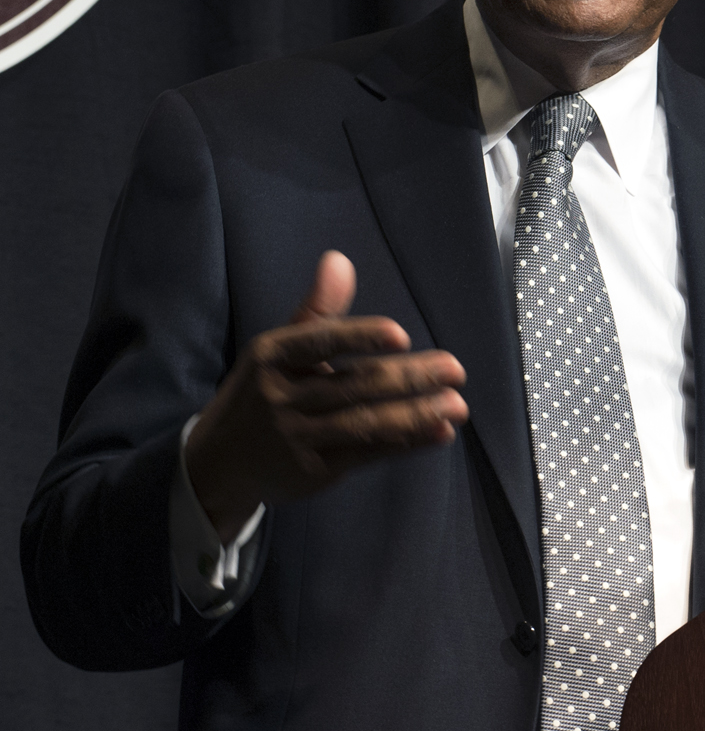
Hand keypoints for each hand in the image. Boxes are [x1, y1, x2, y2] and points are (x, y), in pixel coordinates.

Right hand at [183, 251, 467, 539]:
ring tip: (457, 405)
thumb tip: (339, 260)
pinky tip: (439, 432)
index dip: (360, 338)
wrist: (220, 463)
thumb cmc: (264, 391)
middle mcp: (281, 397)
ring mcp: (296, 437)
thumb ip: (319, 309)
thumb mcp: (280, 349)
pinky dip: (406, 443)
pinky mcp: (313, 471)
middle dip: (409, 377)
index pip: (319, 341)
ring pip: (365, 422)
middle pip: (354, 384)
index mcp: (272, 355)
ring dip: (416, 414)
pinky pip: (366, 453)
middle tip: (455, 369)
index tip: (400, 335)